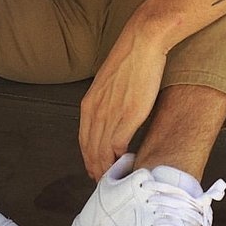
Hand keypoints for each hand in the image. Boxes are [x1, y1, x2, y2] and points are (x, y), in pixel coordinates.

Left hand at [79, 12, 167, 180]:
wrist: (141, 42)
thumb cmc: (129, 60)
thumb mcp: (108, 84)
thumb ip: (106, 103)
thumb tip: (112, 118)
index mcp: (89, 103)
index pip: (84, 140)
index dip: (89, 158)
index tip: (95, 169)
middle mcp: (96, 111)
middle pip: (90, 150)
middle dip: (96, 169)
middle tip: (104, 182)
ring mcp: (111, 114)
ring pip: (102, 152)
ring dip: (107, 169)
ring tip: (115, 179)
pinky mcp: (129, 115)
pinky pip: (118, 146)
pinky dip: (121, 159)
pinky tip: (128, 164)